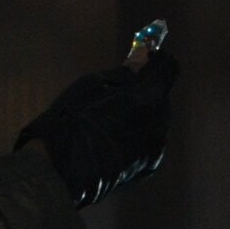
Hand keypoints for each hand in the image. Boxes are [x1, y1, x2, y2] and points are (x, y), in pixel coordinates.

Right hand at [16, 50, 176, 206]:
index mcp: (149, 98)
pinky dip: (136, 133)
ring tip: (110, 117)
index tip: (144, 56)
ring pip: (155, 119)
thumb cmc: (73, 120)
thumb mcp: (94, 84)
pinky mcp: (148, 167)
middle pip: (162, 95)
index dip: (157, 59)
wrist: (61, 171)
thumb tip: (142, 61)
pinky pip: (149, 141)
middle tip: (122, 87)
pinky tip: (112, 137)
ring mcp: (155, 148)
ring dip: (141, 112)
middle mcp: (159, 123)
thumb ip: (125, 72)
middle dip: (146, 88)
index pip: (168, 68)